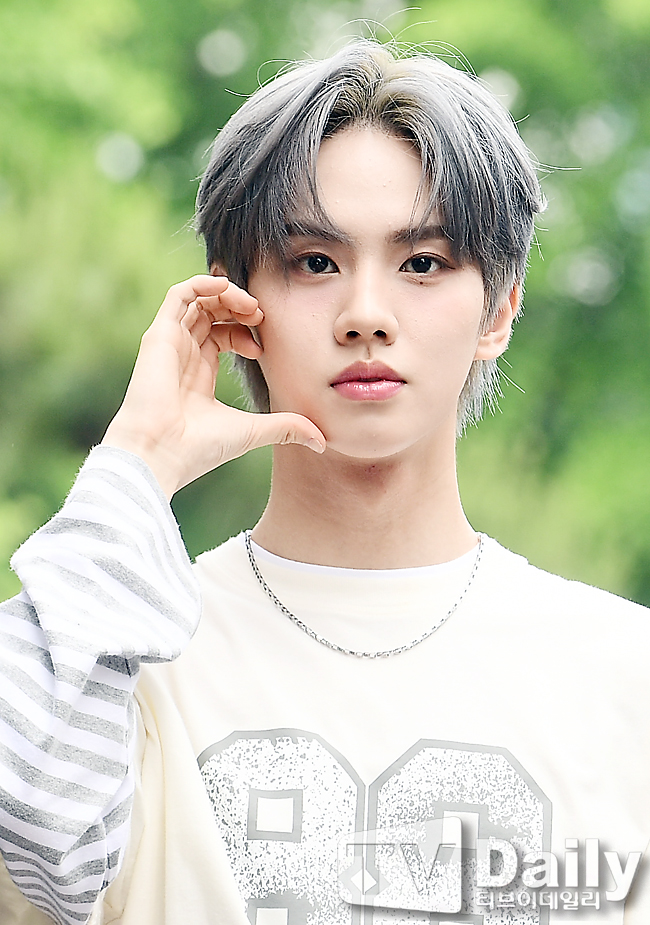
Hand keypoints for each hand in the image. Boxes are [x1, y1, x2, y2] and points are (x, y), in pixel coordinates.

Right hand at [102, 275, 325, 497]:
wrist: (163, 454)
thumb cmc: (199, 448)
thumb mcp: (253, 432)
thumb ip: (286, 428)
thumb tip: (322, 441)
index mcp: (198, 374)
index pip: (221, 334)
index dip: (245, 332)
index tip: (262, 349)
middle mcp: (182, 354)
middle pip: (211, 312)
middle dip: (239, 307)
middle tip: (260, 316)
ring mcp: (169, 343)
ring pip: (198, 300)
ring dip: (227, 294)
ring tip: (250, 306)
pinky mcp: (159, 336)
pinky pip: (179, 296)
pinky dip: (203, 284)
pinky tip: (227, 289)